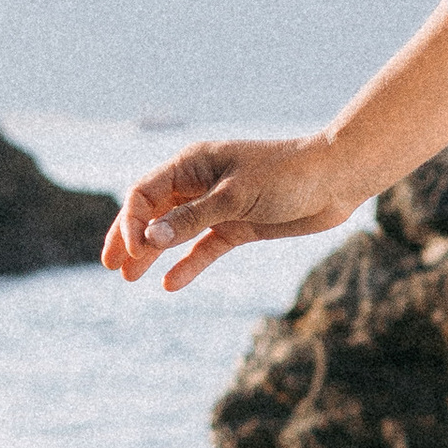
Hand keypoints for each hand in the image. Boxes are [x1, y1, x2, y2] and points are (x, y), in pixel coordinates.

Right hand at [103, 134, 354, 289]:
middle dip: (130, 238)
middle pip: (154, 213)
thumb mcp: (235, 197)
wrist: (336, 179)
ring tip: (130, 278)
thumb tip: (150, 239)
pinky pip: (205, 247)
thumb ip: (192, 218)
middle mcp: (200, 184)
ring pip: (176, 232)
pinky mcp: (239, 226)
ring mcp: (219, 206)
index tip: (130, 250)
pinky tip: (170, 284)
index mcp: (193, 164)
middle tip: (111, 266)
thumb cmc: (286, 176)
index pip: (145, 193)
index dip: (130, 221)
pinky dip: (188, 264)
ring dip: (153, 253)